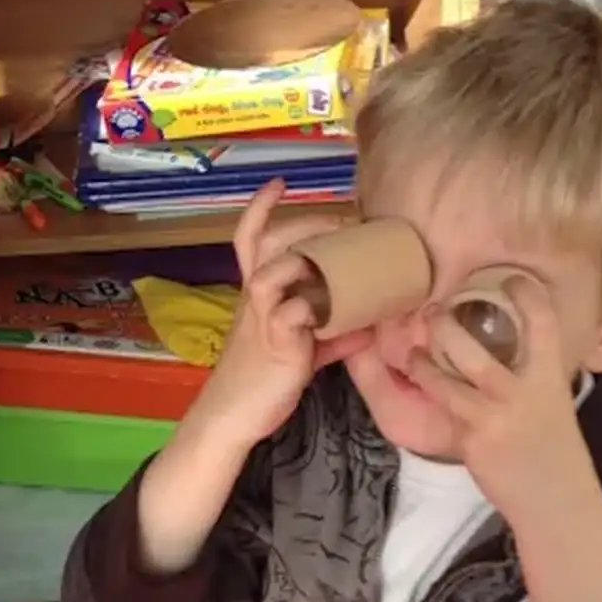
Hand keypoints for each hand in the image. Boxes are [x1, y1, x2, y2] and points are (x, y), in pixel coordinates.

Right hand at [190, 178, 372, 448]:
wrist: (232, 418)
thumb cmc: (262, 381)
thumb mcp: (301, 350)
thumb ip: (331, 334)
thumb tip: (369, 324)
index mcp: (257, 296)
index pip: (248, 240)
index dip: (261, 209)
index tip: (279, 183)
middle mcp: (255, 300)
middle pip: (267, 243)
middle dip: (303, 223)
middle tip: (340, 218)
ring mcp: (263, 319)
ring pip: (273, 271)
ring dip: (307, 257)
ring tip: (342, 255)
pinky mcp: (275, 344)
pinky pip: (292, 313)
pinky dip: (315, 306)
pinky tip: (340, 310)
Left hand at [408, 279, 585, 522]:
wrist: (557, 500)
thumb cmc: (554, 449)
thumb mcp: (553, 403)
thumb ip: (534, 374)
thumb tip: (514, 343)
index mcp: (549, 379)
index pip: (543, 324)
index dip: (527, 295)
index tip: (514, 278)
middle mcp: (523, 393)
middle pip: (474, 351)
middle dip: (445, 328)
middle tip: (432, 312)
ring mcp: (495, 418)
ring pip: (446, 381)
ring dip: (422, 363)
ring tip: (413, 352)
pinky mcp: (474, 441)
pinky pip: (443, 409)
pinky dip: (427, 390)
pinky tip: (415, 381)